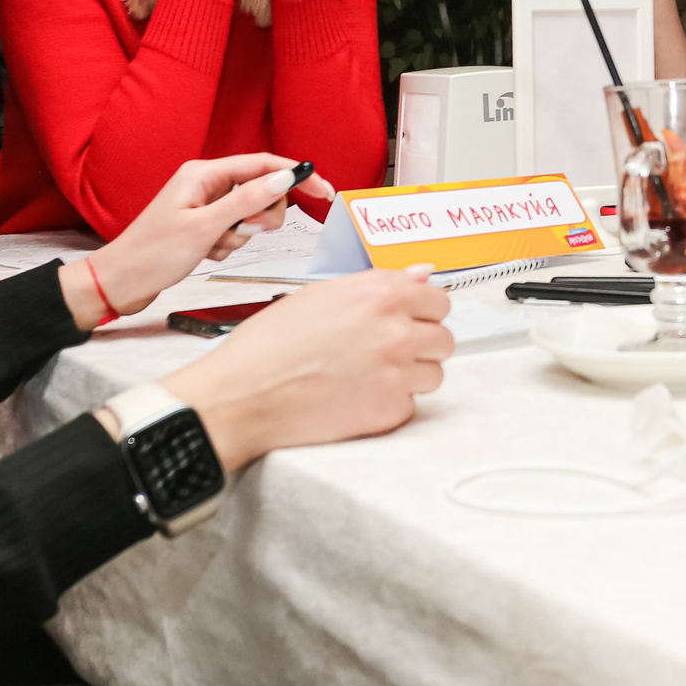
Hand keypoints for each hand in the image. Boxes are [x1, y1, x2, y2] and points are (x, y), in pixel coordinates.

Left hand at [68, 154, 338, 326]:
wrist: (120, 282)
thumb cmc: (150, 254)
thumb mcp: (204, 228)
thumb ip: (246, 201)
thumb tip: (283, 179)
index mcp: (204, 173)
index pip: (263, 165)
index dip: (296, 175)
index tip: (323, 190)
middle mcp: (206, 184)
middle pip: (261, 190)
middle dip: (259, 216)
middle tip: (240, 231)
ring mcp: (205, 206)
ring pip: (250, 214)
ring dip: (240, 235)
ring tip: (214, 245)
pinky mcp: (204, 226)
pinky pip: (236, 231)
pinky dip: (228, 245)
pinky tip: (206, 253)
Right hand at [161, 267, 454, 467]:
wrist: (242, 396)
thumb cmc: (269, 346)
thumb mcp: (320, 296)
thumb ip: (378, 284)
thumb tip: (421, 274)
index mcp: (379, 295)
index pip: (438, 300)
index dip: (422, 312)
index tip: (412, 320)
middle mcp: (395, 331)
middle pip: (443, 339)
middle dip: (421, 345)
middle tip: (386, 353)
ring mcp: (396, 373)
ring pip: (433, 374)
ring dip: (410, 376)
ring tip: (368, 376)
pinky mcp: (389, 411)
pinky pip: (410, 405)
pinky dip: (390, 405)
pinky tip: (357, 397)